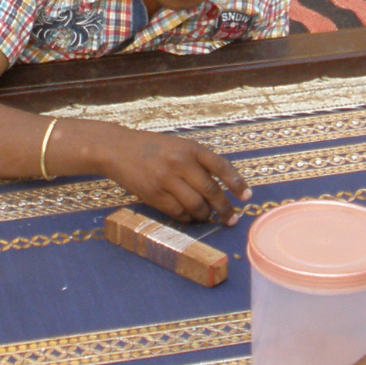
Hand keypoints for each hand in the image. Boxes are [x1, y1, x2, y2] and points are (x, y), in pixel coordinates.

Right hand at [79, 121, 249, 224]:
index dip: (237, 183)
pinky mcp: (154, 195)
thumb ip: (198, 162)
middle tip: (231, 218)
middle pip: (211, 191)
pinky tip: (190, 217)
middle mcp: (181, 163)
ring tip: (207, 217)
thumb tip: (221, 186)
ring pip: (196, 206)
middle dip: (224, 208)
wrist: (119, 149)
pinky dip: (188, 218)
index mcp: (191, 148)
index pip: (221, 166)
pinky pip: (178, 213)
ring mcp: (166, 180)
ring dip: (205, 215)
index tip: (247, 197)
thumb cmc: (153, 148)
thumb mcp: (179, 146)